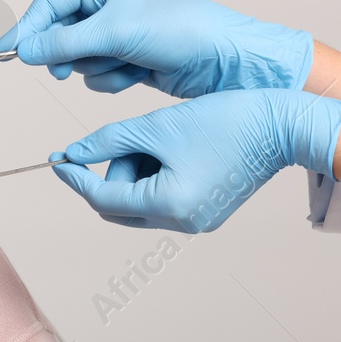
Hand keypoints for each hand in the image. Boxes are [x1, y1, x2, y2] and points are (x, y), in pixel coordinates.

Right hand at [0, 0, 313, 97]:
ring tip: (123, 65)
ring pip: (79, 58)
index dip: (26, 28)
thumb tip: (23, 52)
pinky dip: (111, 79)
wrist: (226, 61)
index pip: (50, 4)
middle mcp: (109, 3)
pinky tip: (136, 75)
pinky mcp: (130, 60)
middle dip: (66, 53)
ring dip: (95, 67)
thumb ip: (65, 43)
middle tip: (62, 69)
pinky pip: (98, 75)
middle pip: (60, 33)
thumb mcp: (116, 32)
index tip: (4, 54)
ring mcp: (120, 34)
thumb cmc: (178, 30)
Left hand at [51, 89, 340, 230]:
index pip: (103, 198)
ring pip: (140, 201)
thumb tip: (74, 153)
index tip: (57, 160)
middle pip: (119, 206)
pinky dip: (156, 175)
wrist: (282, 124)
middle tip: (125, 140)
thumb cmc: (226, 119)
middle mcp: (182, 222)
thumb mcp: (158, 125)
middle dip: (112, 173)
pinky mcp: (207, 211)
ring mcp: (197, 221)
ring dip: (136, 170)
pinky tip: (173, 147)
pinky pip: (164, 199)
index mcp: (169, 204)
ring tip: (161, 137)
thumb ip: (109, 140)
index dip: (76, 178)